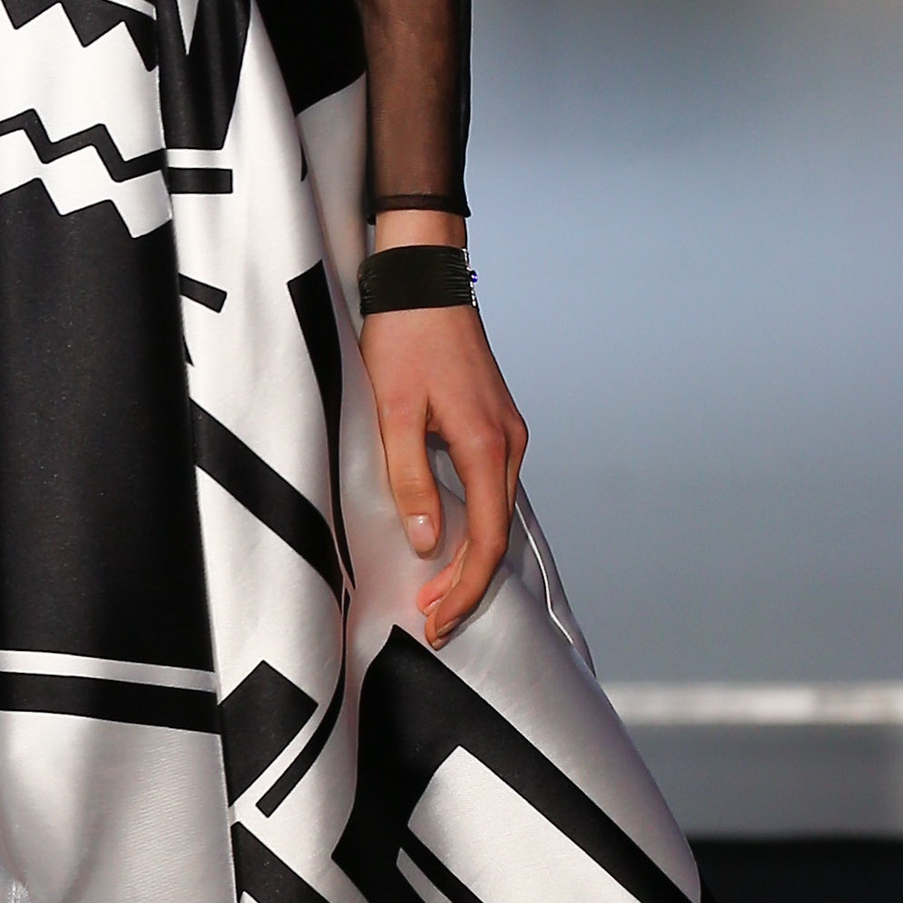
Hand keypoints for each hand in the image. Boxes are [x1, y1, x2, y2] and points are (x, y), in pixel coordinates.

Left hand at [360, 229, 527, 645]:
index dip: (465, 589)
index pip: (488, 540)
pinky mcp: (495, 424)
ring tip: (435, 592)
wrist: (422, 280)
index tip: (438, 623)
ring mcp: (507, 433)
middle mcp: (509, 444)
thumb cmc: (403, 339)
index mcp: (487, 446)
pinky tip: (449, 540)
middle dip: (466, 584)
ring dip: (469, 557)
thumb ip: (410, 481)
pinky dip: (474, 524)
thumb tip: (430, 544)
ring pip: (497, 513)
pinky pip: (492, 489)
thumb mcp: (393, 413)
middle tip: (431, 622)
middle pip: (498, 535)